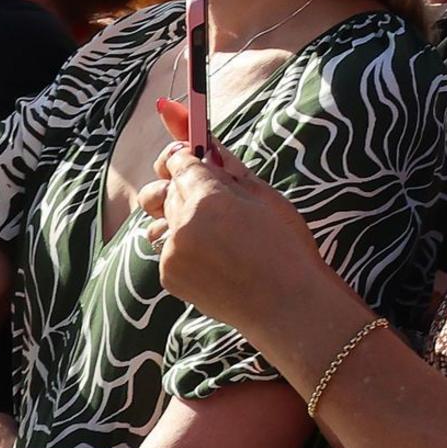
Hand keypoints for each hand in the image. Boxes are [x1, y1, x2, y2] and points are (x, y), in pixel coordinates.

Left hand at [136, 121, 337, 335]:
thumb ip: (230, 169)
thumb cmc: (285, 245)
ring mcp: (171, 251)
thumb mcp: (265, 198)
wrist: (284, 304)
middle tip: (214, 197)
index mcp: (208, 196)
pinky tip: (215, 258)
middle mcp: (181, 221)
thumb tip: (209, 143)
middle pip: (165, 188)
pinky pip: (167, 249)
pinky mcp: (167, 275)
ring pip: (160, 220)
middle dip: (183, 186)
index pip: (179, 161)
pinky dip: (185, 248)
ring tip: (211, 230)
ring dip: (177, 217)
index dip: (185, 154)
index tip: (191, 153)